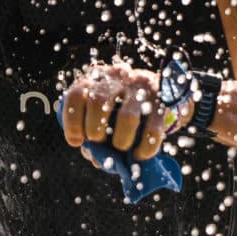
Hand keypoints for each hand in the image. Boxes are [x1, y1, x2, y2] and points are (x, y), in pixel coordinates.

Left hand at [60, 59, 189, 160]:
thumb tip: (96, 157)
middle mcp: (118, 77)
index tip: (76, 141)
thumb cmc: (124, 106)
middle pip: (98, 102)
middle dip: (94, 129)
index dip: (72, 121)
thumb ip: (95, 132)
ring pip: (126, 117)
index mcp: (97, 78)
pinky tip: (140, 155)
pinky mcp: (163, 100)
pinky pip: (153, 129)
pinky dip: (145, 147)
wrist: (164, 90)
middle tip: (98, 141)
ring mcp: (142, 86)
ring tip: (121, 148)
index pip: (77, 95)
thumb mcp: (105, 111)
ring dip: (120, 140)